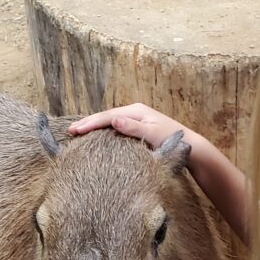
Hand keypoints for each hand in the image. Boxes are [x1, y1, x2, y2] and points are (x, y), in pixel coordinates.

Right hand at [67, 103, 189, 149]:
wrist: (190, 148)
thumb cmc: (172, 141)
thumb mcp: (153, 135)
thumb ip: (134, 128)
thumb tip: (114, 120)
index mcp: (136, 111)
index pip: (108, 116)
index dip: (91, 123)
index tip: (76, 130)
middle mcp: (134, 113)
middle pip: (106, 117)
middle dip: (88, 123)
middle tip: (70, 131)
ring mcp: (135, 121)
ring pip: (109, 123)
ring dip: (94, 127)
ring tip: (77, 133)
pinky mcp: (136, 130)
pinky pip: (115, 130)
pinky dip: (102, 132)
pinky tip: (95, 138)